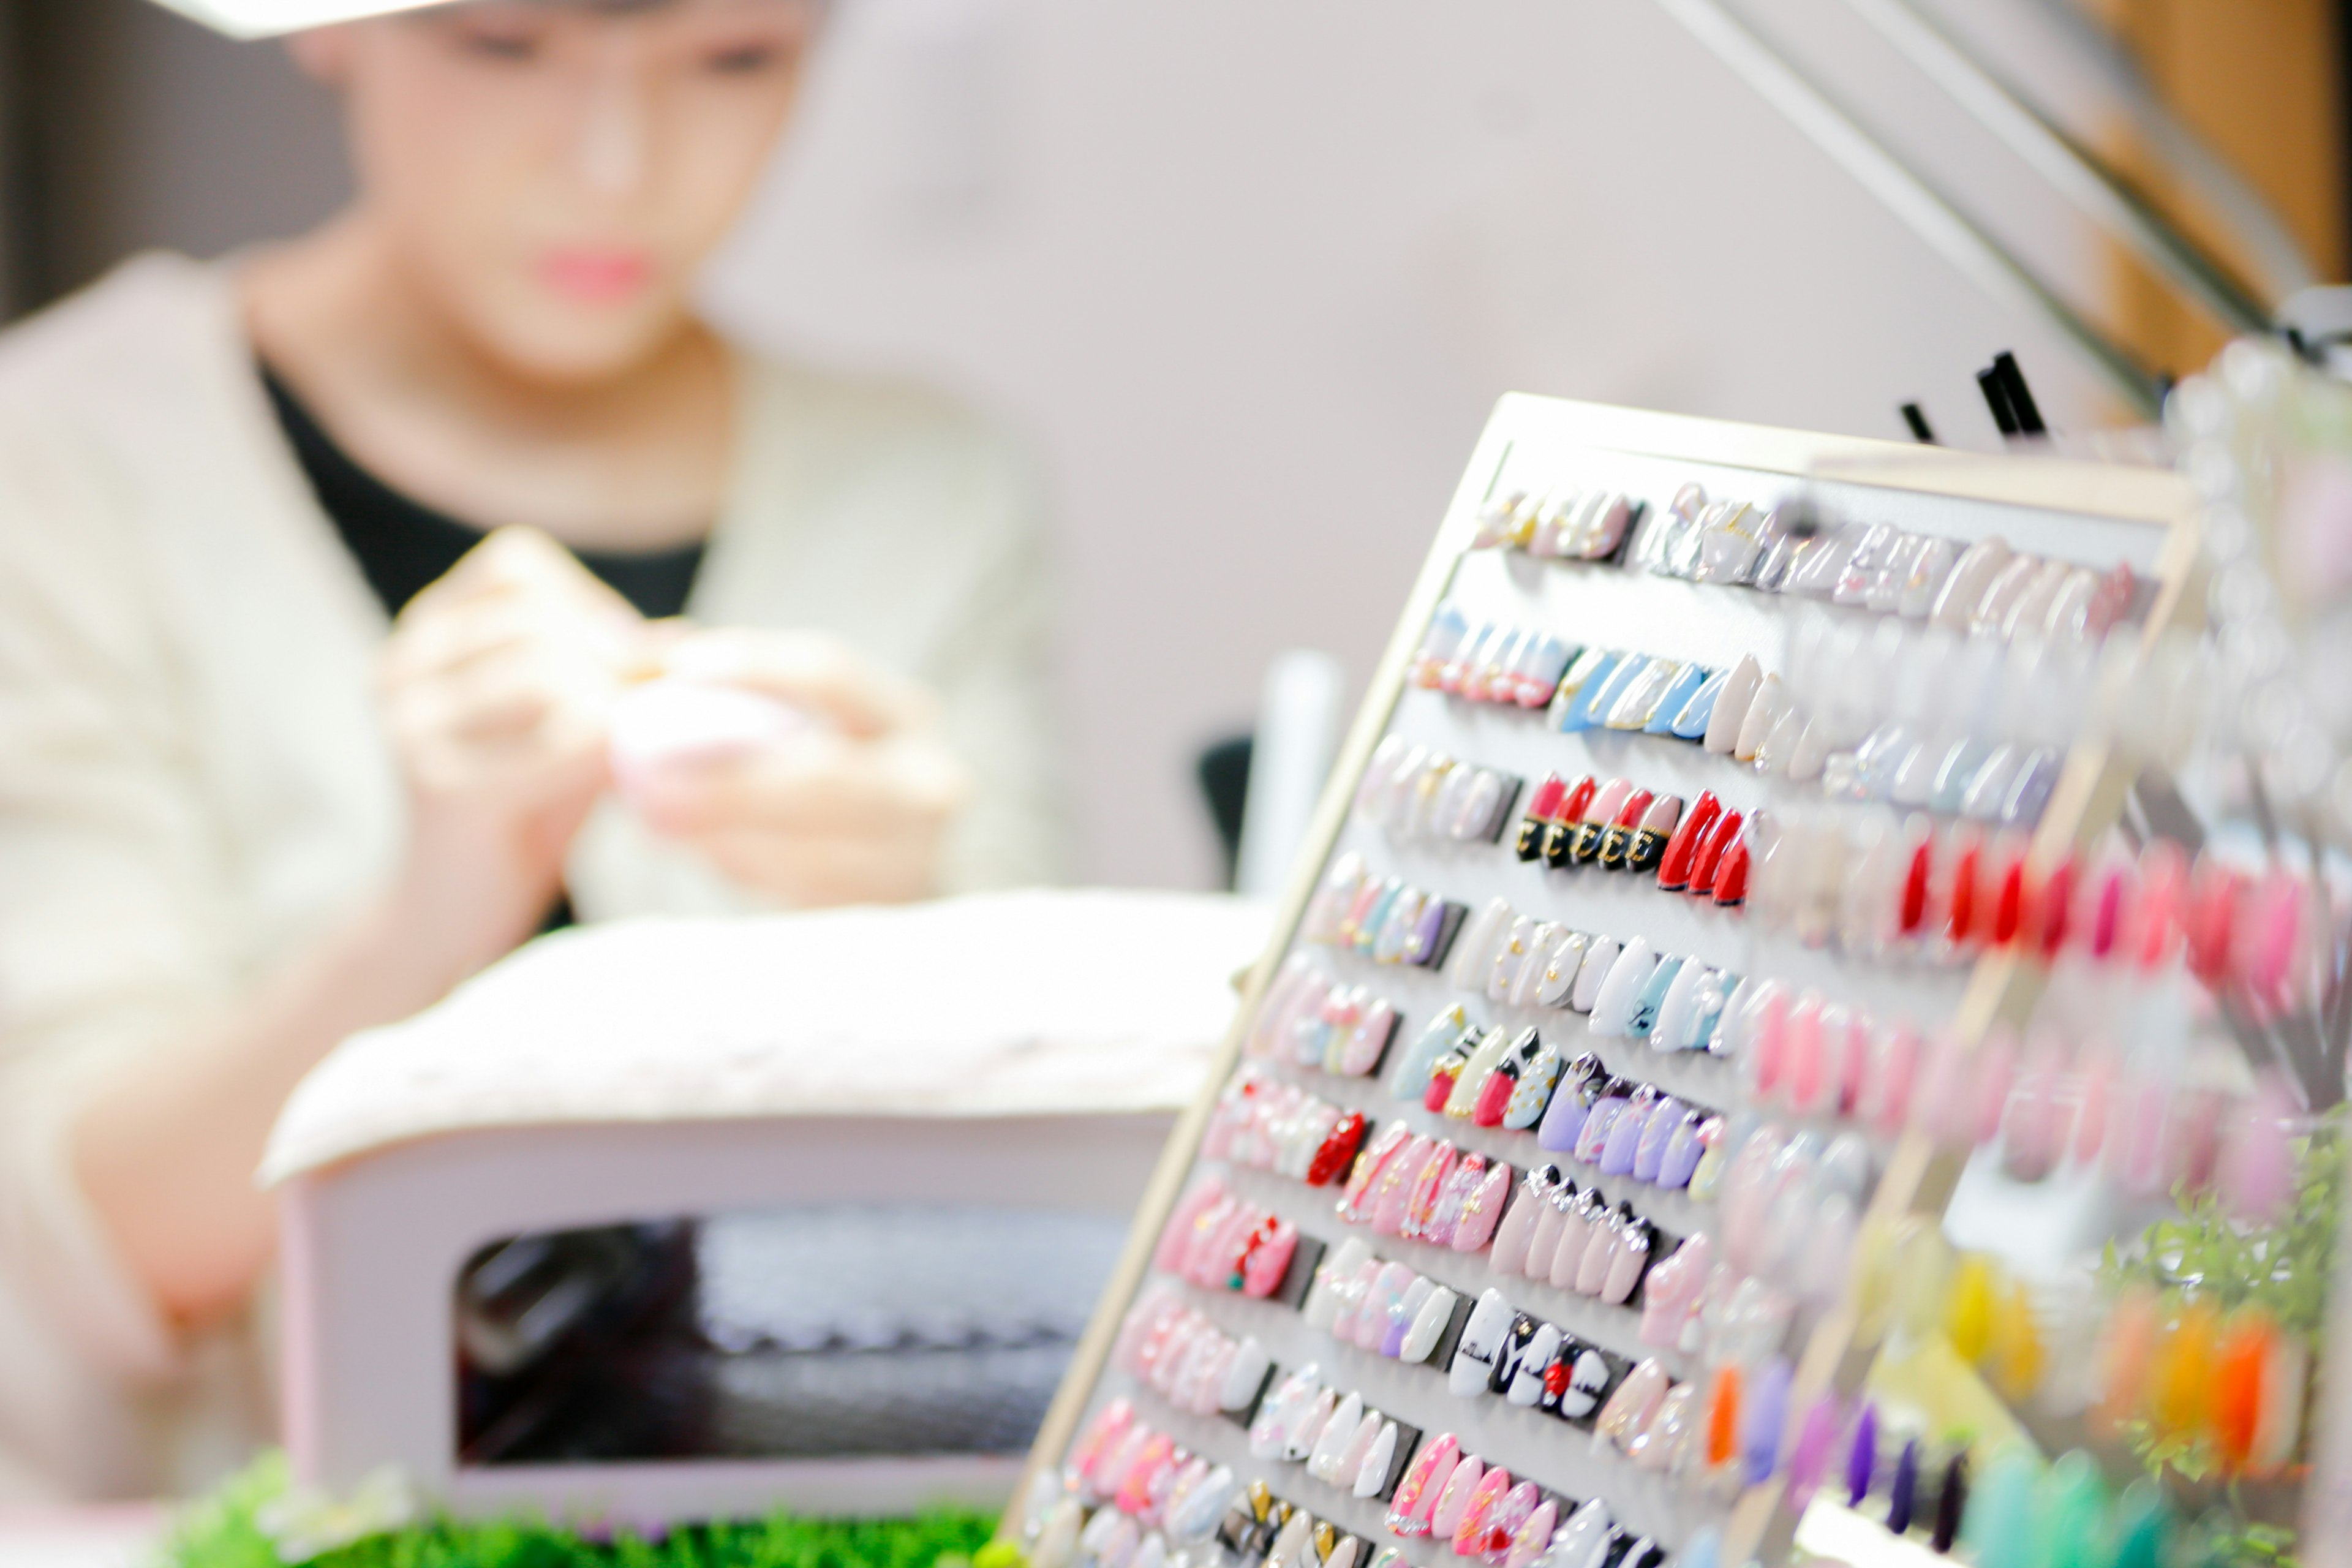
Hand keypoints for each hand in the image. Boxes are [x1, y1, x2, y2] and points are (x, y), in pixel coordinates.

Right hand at [378, 527, 647, 970]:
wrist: (461, 913)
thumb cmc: (529, 807)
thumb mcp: (572, 717)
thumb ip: (613, 668)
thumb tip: (685, 640)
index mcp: (425, 634)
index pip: (517, 565)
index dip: (590, 607)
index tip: (620, 666)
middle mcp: (401, 666)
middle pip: (541, 620)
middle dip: (613, 665)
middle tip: (645, 720)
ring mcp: (410, 725)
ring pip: (548, 672)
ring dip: (613, 709)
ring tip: (634, 752)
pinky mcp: (440, 785)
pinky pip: (563, 739)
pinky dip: (613, 754)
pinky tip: (627, 782)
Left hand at [626, 629, 970, 905]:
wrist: (893, 867)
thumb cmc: (818, 772)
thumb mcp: (785, 717)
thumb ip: (703, 676)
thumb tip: (608, 644)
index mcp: (905, 715)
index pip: (831, 674)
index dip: (755, 666)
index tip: (676, 671)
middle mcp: (927, 785)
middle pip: (822, 778)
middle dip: (728, 782)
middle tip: (648, 782)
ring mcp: (914, 861)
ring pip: (808, 854)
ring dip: (722, 838)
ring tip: (657, 819)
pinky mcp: (887, 917)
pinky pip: (802, 900)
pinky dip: (744, 873)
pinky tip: (703, 853)